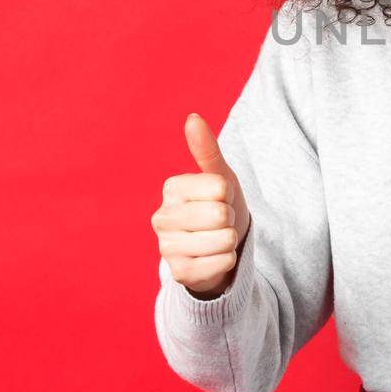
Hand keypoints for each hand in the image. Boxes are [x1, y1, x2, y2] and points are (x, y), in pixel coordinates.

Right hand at [153, 113, 253, 298]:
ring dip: (229, 241)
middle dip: (229, 219)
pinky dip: (228, 260)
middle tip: (218, 223)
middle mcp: (161, 217)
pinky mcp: (179, 273)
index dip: (228, 195)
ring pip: (223, 240)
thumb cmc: (219, 207)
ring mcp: (166, 247)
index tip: (218, 201)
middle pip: (220, 215)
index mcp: (171, 188)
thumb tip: (193, 118)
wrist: (219, 250)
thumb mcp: (220, 178)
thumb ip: (206, 150)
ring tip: (216, 240)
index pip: (220, 187)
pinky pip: (223, 262)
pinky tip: (214, 258)